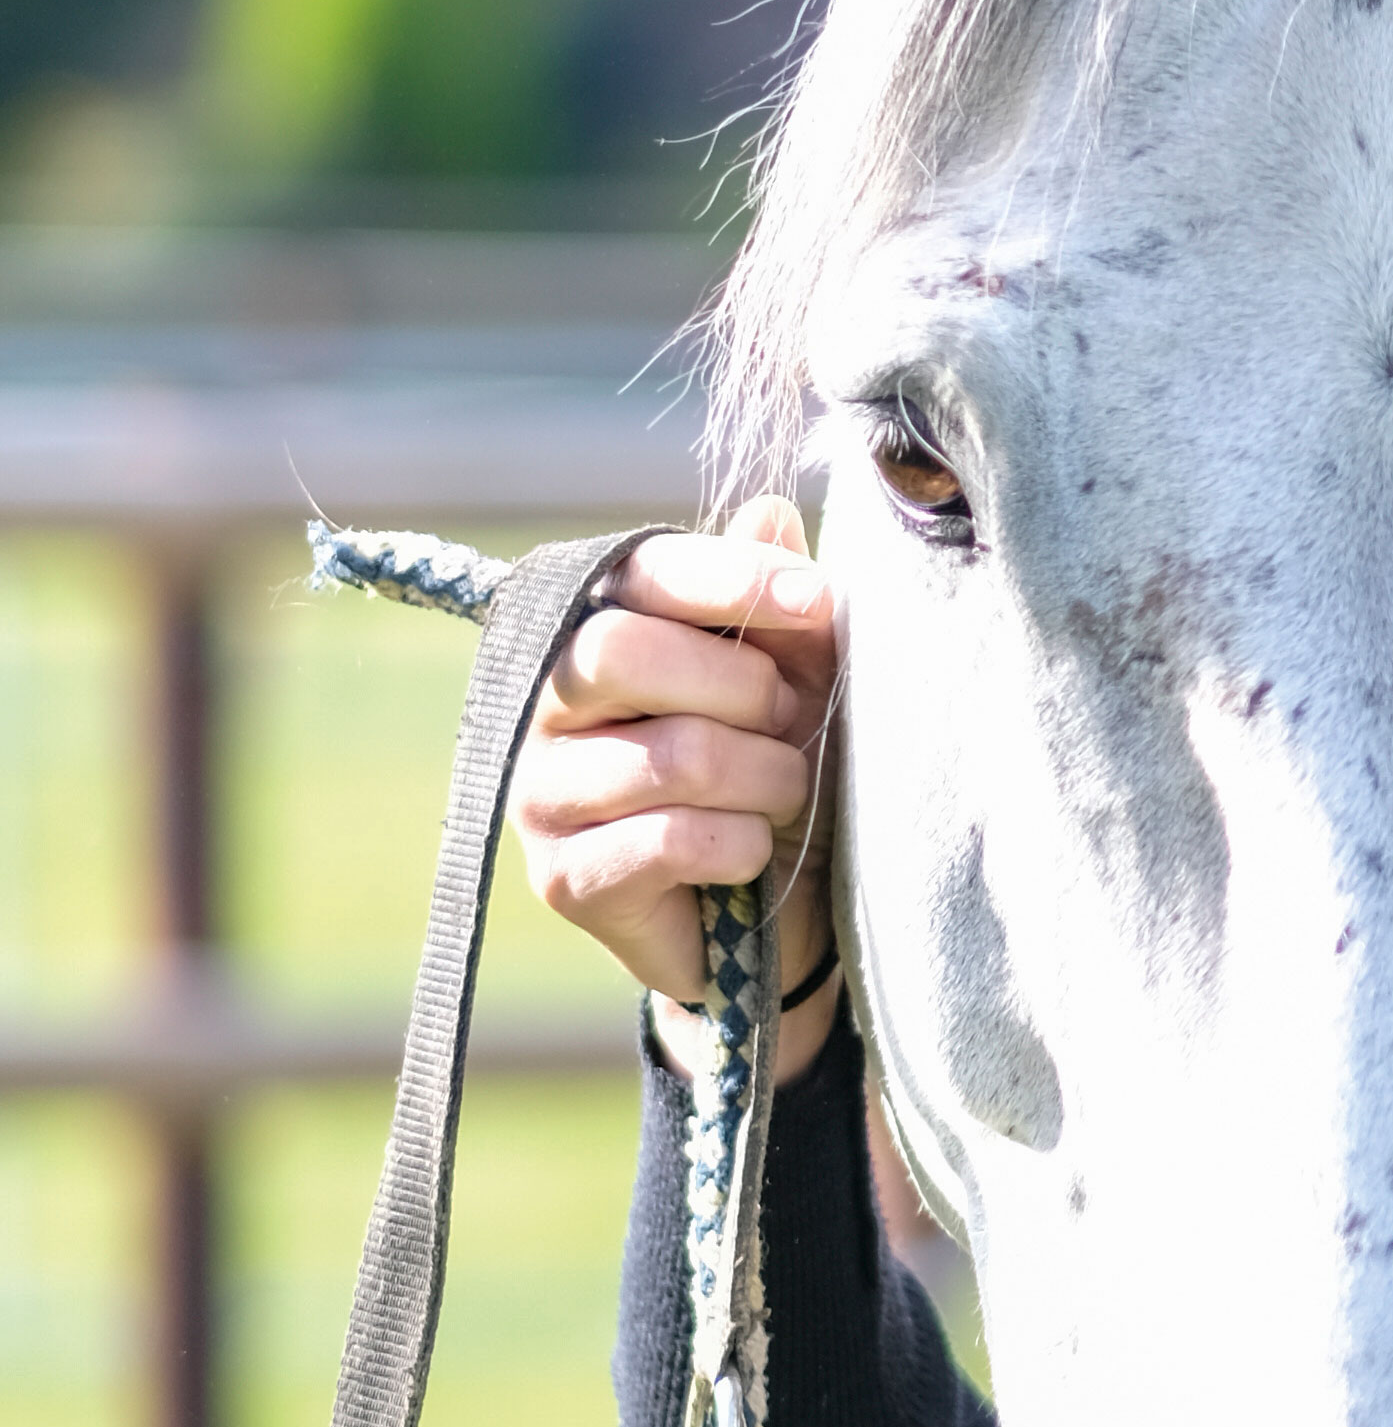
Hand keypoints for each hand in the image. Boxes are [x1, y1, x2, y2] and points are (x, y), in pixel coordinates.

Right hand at [514, 498, 842, 1082]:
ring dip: (765, 779)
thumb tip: (770, 511)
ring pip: (668, 756)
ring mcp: (540, 794)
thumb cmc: (777, 770)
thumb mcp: (799, 682)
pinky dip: (741, 844)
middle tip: (795, 721)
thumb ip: (782, 607)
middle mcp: (545, 705)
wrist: (772, 915)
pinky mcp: (562, 880)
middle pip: (622, 654)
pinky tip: (751, 851)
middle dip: (744, 689)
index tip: (818, 600)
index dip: (727, 578)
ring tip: (785, 794)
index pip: (636, 572)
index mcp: (598, 633)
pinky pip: (670, 840)